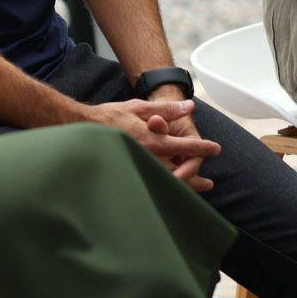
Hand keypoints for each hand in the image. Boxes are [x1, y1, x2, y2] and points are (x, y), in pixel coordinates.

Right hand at [89, 98, 219, 189]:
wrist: (81, 129)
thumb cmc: (109, 116)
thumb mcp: (139, 107)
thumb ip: (165, 109)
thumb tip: (188, 106)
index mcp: (153, 140)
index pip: (185, 146)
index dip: (202, 148)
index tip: (215, 149)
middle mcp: (148, 157)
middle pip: (180, 174)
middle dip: (196, 179)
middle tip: (209, 183)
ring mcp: (138, 168)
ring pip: (166, 183)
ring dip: (183, 187)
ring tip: (193, 191)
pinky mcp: (129, 175)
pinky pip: (151, 184)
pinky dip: (164, 187)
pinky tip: (167, 190)